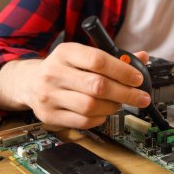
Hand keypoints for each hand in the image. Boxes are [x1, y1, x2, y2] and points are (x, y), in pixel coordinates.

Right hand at [0, 42, 149, 128]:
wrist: (30, 82)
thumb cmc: (65, 68)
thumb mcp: (83, 55)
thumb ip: (113, 58)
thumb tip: (142, 57)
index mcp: (65, 52)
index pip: (98, 60)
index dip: (122, 71)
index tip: (138, 79)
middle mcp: (54, 73)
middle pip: (98, 86)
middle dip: (126, 93)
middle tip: (142, 97)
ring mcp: (50, 96)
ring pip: (92, 106)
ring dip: (113, 107)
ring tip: (120, 103)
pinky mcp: (50, 115)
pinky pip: (84, 121)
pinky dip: (100, 118)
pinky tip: (104, 112)